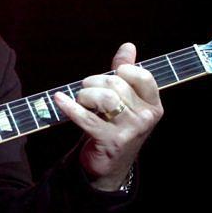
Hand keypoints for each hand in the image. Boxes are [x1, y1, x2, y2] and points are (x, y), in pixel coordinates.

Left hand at [53, 43, 163, 190]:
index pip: (142, 76)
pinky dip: (69, 106)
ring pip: (104, 98)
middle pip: (116, 85)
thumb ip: (127, 73)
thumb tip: (128, 46)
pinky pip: (86, 118)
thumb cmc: (116, 126)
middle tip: (86, 89)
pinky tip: (59, 99)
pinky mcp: (109, 141)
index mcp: (153, 105)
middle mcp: (145, 117)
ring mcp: (129, 130)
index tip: (110, 76)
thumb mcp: (126, 101)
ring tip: (81, 99)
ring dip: (85, 94)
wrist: (109, 166)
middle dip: (95, 82)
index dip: (122, 70)